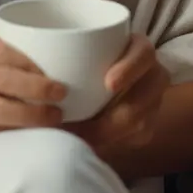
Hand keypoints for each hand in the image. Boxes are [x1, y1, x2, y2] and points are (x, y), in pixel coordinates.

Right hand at [0, 22, 65, 138]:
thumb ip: (22, 44)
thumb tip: (80, 50)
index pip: (0, 51)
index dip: (29, 65)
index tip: (55, 74)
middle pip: (0, 78)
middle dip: (36, 89)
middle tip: (61, 94)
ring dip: (32, 114)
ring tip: (55, 115)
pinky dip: (19, 129)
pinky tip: (35, 128)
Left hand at [70, 34, 169, 162]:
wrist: (104, 76)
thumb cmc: (86, 57)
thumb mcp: (84, 49)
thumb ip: (73, 54)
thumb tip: (39, 68)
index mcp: (139, 48)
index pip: (143, 54)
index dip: (130, 68)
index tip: (108, 84)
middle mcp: (152, 73)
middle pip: (144, 97)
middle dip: (114, 116)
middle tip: (80, 128)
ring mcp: (154, 101)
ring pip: (141, 123)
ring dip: (108, 135)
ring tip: (75, 138)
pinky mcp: (149, 124)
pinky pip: (136, 139)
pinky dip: (112, 143)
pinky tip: (89, 145)